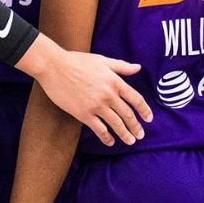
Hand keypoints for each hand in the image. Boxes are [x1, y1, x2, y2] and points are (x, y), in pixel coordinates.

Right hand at [27, 39, 151, 146]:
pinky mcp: (84, 114)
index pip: (136, 99)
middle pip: (128, 115)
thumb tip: (138, 68)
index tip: (149, 119)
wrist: (55, 67)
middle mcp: (108, 95)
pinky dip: (106, 137)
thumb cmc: (78, 61)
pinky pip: (99, 129)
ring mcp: (96, 106)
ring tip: (130, 141)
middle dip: (136, 127)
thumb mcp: (102, 60)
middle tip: (140, 135)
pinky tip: (110, 141)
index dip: (144, 110)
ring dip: (125, 134)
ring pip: (116, 124)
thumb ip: (121, 66)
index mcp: (115, 81)